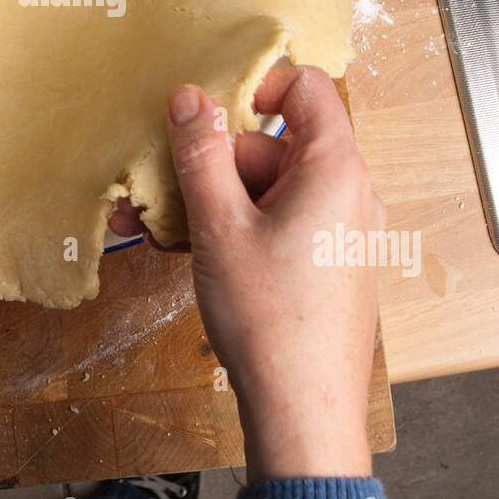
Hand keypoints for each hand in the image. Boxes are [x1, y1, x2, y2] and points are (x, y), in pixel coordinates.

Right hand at [111, 64, 381, 479]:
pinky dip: (232, 230)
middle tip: (153, 191)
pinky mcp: (323, 264)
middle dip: (208, 164)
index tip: (208, 110)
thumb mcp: (219, 226)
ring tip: (152, 228)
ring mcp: (337, 231)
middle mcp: (346, 194)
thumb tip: (189, 98)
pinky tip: (185, 251)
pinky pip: (273, 225)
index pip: (306, 89)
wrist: (302, 413)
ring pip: (263, 191)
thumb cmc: (271, 322)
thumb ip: (201, 154)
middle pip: (270, 147)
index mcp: (334, 171)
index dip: (256, 86)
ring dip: (208, 203)